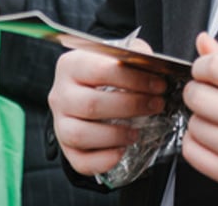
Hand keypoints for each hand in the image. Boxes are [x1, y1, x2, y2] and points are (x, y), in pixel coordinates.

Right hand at [48, 41, 167, 175]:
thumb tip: (155, 64)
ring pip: (80, 134)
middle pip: (91, 104)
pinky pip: (79, 161)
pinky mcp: (65, 148)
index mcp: (71, 65)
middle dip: (130, 106)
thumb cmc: (105, 73)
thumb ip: (134, 56)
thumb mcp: (117, 57)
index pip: (101, 70)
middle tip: (156, 105)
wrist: (85, 90)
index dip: (133, 79)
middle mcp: (60, 94)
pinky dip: (103, 160)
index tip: (159, 85)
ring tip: (137, 132)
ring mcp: (59, 123)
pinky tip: (122, 151)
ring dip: (115, 135)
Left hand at [181, 33, 217, 202]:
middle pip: (198, 96)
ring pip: (194, 124)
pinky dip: (195, 141)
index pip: (216, 67)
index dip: (202, 65)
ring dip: (200, 117)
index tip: (204, 70)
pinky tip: (212, 137)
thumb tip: (203, 42)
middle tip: (210, 93)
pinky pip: (191, 152)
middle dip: (198, 89)